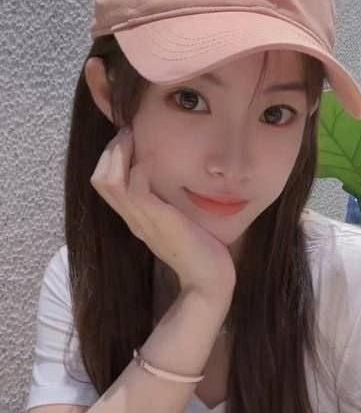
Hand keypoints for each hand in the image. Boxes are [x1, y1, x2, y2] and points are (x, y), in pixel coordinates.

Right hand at [90, 127, 236, 304]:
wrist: (209, 280)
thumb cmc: (201, 250)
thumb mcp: (180, 220)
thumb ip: (172, 203)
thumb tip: (177, 182)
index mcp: (136, 216)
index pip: (106, 182)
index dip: (112, 157)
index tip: (131, 138)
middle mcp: (133, 217)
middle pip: (99, 178)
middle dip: (111, 149)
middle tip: (129, 131)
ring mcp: (141, 219)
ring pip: (108, 180)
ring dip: (119, 152)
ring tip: (134, 137)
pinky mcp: (156, 220)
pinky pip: (135, 188)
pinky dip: (140, 167)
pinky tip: (153, 159)